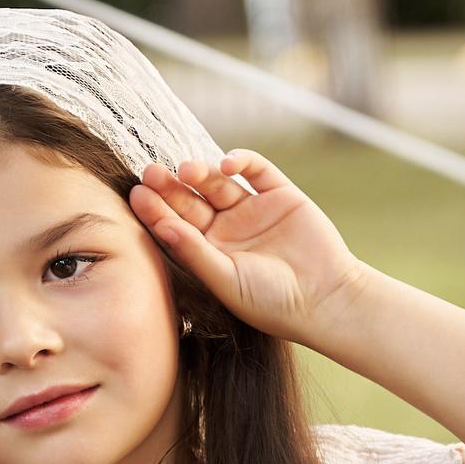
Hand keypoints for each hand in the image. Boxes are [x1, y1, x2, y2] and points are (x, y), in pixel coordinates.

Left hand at [128, 151, 365, 347]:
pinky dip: (241, 161)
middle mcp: (226, 228)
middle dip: (170, 186)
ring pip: (218, 182)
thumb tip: (161, 226)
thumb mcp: (226, 279)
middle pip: (191, 199)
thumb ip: (194, 252)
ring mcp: (252, 209)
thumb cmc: (271, 302)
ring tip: (188, 169)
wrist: (326, 300)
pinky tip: (226, 164)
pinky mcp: (280, 194)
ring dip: (201, 172)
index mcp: (208, 252)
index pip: (175, 224)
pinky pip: (256, 170)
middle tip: (151, 172)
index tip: (138, 194)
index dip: (156, 209)